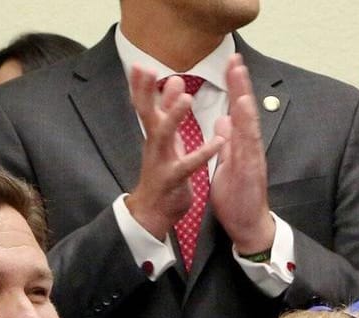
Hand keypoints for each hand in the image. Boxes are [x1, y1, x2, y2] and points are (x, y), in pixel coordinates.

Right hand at [124, 64, 226, 243]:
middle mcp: (154, 144)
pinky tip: (217, 143)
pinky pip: (188, 165)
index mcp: (154, 133)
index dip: (141, 84)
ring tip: (186, 99)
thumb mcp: (165, 140)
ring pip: (164, 136)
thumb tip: (174, 82)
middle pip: (146, 114)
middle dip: (145, 92)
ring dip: (174, 117)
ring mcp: (161, 161)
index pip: (145, 104)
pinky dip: (202, 153)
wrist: (153, 212)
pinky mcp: (173, 179)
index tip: (140, 64)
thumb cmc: (162, 172)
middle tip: (145, 70)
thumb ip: (169, 111)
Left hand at [209, 54, 274, 254]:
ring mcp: (253, 158)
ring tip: (240, 77)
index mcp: (241, 145)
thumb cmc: (237, 197)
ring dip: (245, 99)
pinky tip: (243, 112)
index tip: (229, 63)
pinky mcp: (253, 172)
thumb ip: (227, 142)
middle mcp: (250, 147)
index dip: (233, 87)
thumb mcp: (227, 164)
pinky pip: (249, 147)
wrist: (248, 226)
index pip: (237, 111)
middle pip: (246, 111)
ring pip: (250, 125)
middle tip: (235, 58)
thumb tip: (225, 119)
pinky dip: (247, 128)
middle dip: (240, 84)